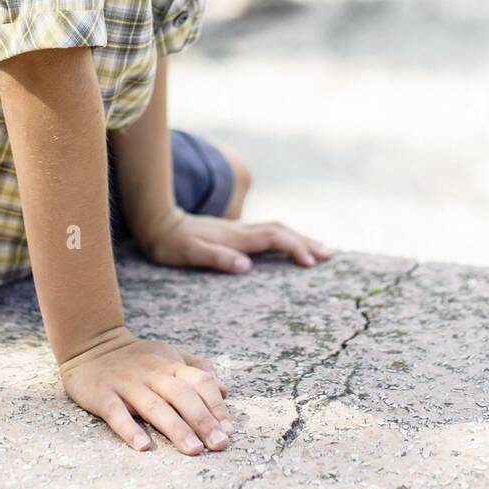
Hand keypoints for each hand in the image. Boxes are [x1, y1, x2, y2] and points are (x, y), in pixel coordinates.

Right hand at [59, 324, 234, 455]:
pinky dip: (129, 429)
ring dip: (176, 428)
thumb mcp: (169, 354)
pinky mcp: (103, 395)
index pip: (200, 381)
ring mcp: (127, 384)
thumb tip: (224, 390)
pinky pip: (117, 413)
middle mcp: (152, 372)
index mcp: (170, 363)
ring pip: (154, 406)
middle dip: (203, 420)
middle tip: (219, 444)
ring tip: (193, 449)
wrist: (91, 345)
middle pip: (182, 395)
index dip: (216, 405)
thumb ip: (196, 368)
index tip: (230, 429)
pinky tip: (143, 446)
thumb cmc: (137, 357)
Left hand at [136, 206, 335, 272]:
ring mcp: (239, 230)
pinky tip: (290, 245)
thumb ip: (217, 258)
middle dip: (305, 242)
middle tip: (329, 255)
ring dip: (299, 238)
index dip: (293, 247)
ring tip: (320, 249)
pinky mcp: (235, 234)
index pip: (272, 238)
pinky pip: (268, 234)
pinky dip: (285, 238)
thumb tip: (246, 266)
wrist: (159, 222)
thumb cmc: (173, 243)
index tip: (310, 262)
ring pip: (276, 230)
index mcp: (235, 236)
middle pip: (281, 231)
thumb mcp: (190, 253)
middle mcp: (241, 231)